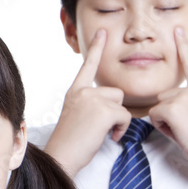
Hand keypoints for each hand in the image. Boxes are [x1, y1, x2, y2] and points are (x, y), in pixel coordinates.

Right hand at [45, 30, 131, 176]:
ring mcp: (92, 99)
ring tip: (102, 132)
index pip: (88, 66)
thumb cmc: (70, 143)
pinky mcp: (104, 110)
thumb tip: (112, 104)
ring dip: (118, 120)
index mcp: (75, 92)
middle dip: (114, 110)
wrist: (61, 156)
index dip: (96, 48)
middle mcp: (82, 91)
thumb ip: (90, 104)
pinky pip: (125, 116)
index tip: (102, 32)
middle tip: (99, 127)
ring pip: (121, 104)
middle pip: (115, 92)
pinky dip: (121, 129)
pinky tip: (108, 136)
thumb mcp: (78, 116)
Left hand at [149, 27, 187, 188]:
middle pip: (163, 96)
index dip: (183, 46)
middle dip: (167, 114)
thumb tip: (165, 102)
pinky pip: (153, 116)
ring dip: (164, 121)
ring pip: (157, 106)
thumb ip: (186, 101)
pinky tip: (178, 132)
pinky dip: (161, 127)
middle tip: (186, 127)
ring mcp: (184, 97)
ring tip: (183, 130)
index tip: (177, 29)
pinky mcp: (173, 107)